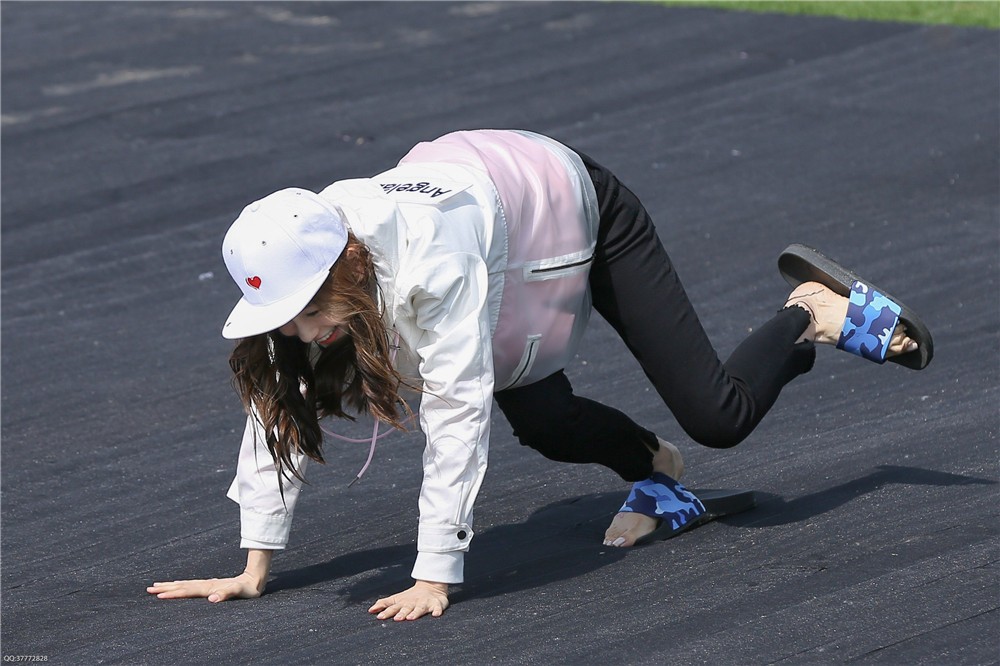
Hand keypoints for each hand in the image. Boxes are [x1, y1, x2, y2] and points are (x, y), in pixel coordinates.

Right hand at [146, 571, 264, 602]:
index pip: (187, 591)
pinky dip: (181, 585)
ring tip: (157, 586)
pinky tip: (177, 585)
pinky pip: (191, 585)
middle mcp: (206, 584)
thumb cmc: (247, 589)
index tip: (158, 596)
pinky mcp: (210, 585)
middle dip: (166, 588)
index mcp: (209, 587)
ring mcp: (208, 584)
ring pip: (185, 584)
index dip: (173, 593)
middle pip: (182, 586)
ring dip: (171, 586)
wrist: (254, 579)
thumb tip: (212, 599)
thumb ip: (226, 594)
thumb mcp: (239, 592)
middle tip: (148, 589)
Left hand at [368, 580, 449, 620]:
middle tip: (397, 619)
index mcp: (403, 602)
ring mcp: (425, 603)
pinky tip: (436, 615)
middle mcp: (413, 603)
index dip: (387, 612)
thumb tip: (370, 610)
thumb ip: (384, 604)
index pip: (393, 607)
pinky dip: (437, 610)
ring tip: (411, 618)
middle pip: (407, 608)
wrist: (431, 586)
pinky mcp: (437, 603)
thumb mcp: (396, 599)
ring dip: (416, 613)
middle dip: (402, 613)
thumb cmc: (410, 597)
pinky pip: (438, 607)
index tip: (380, 617)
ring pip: (420, 608)